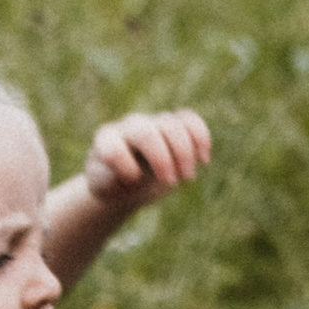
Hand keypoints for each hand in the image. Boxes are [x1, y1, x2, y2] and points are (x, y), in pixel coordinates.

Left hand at [79, 108, 211, 214]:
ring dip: (184, 152)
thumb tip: (134, 175)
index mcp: (106, 140)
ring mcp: (153, 123)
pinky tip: (203, 159)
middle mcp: (130, 126)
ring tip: (187, 178)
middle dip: (162, 159)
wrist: (126, 180)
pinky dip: (200, 136)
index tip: (133, 181)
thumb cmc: (112, 185)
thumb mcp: (104, 189)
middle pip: (146, 133)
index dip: (124, 163)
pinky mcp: (173, 126)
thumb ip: (109, 182)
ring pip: (172, 124)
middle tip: (170, 183)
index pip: (113, 145)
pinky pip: (189, 119)